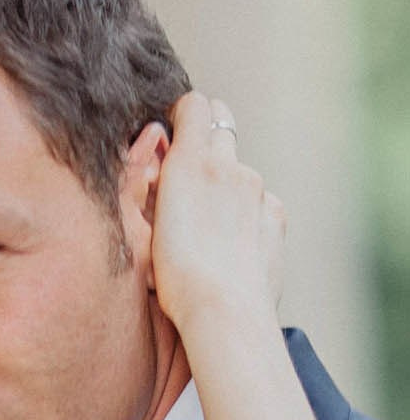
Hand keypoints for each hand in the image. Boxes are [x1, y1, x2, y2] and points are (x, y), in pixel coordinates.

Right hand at [150, 92, 285, 336]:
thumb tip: (154, 160)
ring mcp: (258, 189)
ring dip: (224, 183)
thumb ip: (150, 185)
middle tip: (187, 170)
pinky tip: (232, 245)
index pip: (195, 105)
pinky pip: (259, 200)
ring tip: (207, 226)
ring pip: (239, 169)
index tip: (171, 136)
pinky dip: (246, 212)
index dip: (182, 115)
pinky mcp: (275, 214)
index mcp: (190, 163)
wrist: (225, 314)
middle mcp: (229, 166)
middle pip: (222, 122)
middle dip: (205, 137)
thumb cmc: (177, 280)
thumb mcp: (145, 228)